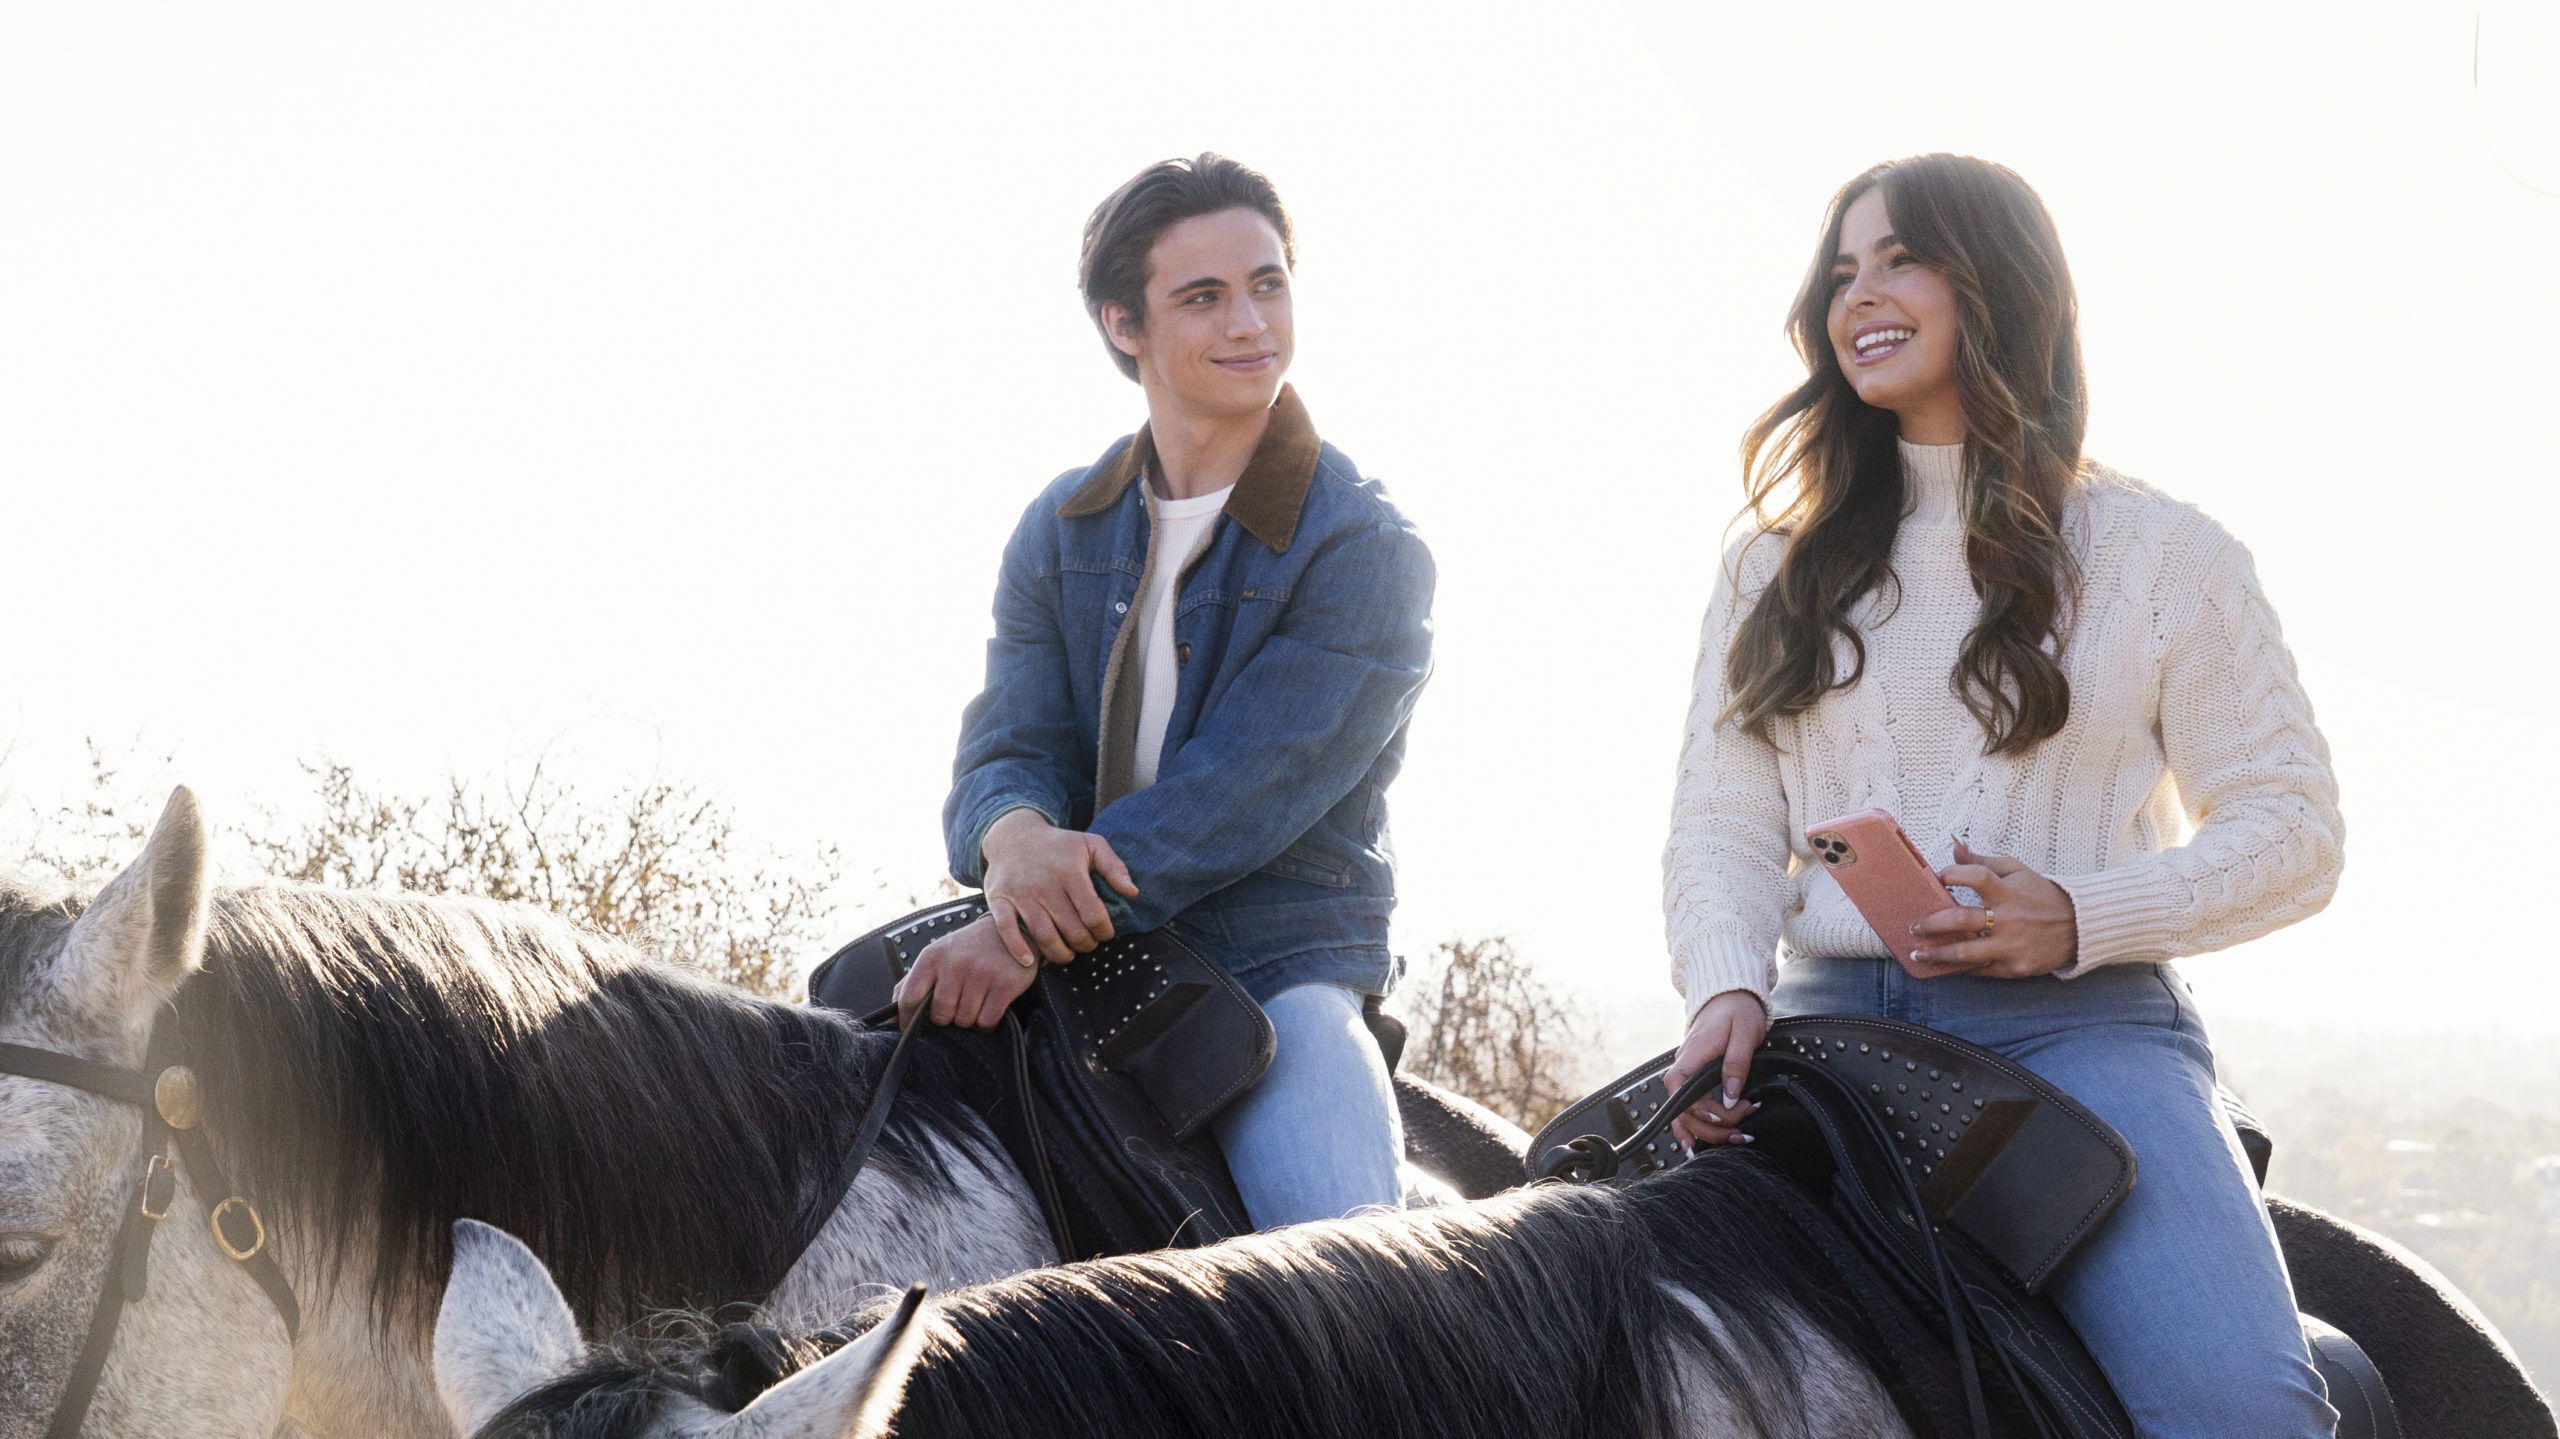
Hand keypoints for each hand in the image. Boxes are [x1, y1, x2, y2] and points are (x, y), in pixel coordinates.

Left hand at [895, 915, 1040, 1029]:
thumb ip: (911, 984)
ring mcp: (981, 974)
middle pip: (940, 1015)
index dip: (907, 1020)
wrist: (1011, 930)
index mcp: (932, 957)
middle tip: (955, 1008)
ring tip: (975, 1003)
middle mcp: (955, 964)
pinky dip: (986, 1023)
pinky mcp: (1005, 984)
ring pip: (965, 1020)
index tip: (911, 1029)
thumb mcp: (937, 956)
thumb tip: (891, 1019)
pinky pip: (987, 1021)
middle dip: (946, 1019)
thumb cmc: (968, 948)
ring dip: (968, 1020)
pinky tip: (989, 1008)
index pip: (909, 998)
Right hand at [979, 809, 1140, 963]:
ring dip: (1060, 953)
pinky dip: (1017, 949)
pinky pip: (1006, 930)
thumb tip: (1133, 892)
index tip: (1106, 934)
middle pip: (1071, 929)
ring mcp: (1019, 893)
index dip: (1104, 931)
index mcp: (1070, 871)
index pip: (1093, 913)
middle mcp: (1044, 884)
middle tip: (1089, 944)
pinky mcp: (999, 900)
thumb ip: (1114, 867)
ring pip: (1043, 935)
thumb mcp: (1091, 844)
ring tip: (1068, 954)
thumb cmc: (1059, 845)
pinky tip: (1029, 962)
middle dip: (1085, 944)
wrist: (1014, 836)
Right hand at [1664, 990, 1767, 1151]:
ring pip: (1686, 1113)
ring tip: (1734, 1139)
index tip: (1732, 1115)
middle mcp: (1683, 1067)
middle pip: (1684, 1111)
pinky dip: (1693, 1126)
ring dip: (1707, 1132)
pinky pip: (1688, 1106)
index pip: (1684, 1093)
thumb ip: (1737, 1065)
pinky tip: (1698, 1142)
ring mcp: (1687, 1073)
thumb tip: (1731, 1097)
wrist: (1729, 995)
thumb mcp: (1744, 1034)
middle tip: (1741, 1132)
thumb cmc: (1737, 1011)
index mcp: (1692, 1057)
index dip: (1704, 1112)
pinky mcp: (1694, 1077)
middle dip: (1713, 1129)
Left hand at [1909, 840, 2078, 977]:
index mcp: (2009, 892)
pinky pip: (1981, 969)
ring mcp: (2012, 946)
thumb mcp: (2016, 871)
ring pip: (1966, 953)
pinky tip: (1946, 964)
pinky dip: (1961, 966)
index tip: (1939, 877)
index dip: (1954, 874)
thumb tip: (1955, 844)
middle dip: (1932, 924)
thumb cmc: (2040, 895)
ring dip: (1938, 954)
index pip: (1977, 877)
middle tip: (1914, 926)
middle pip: (1962, 920)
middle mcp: (2009, 919)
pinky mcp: (2015, 967)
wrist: (2078, 927)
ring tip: (1918, 954)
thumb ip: (1982, 861)